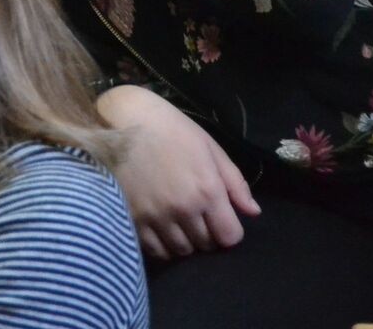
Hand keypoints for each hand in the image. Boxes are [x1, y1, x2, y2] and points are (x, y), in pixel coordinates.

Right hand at [99, 84, 260, 259]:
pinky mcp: (133, 221)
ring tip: (178, 221)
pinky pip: (156, 251)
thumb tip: (253, 212)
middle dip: (207, 233)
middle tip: (198, 216)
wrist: (119, 121)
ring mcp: (156, 218)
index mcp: (207, 190)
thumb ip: (234, 182)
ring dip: (185, 240)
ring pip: (181, 250)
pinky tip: (161, 228)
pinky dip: (163, 245)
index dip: (229, 230)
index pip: (230, 236)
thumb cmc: (168, 128)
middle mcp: (184, 209)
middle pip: (206, 245)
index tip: (221, 219)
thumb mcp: (208, 146)